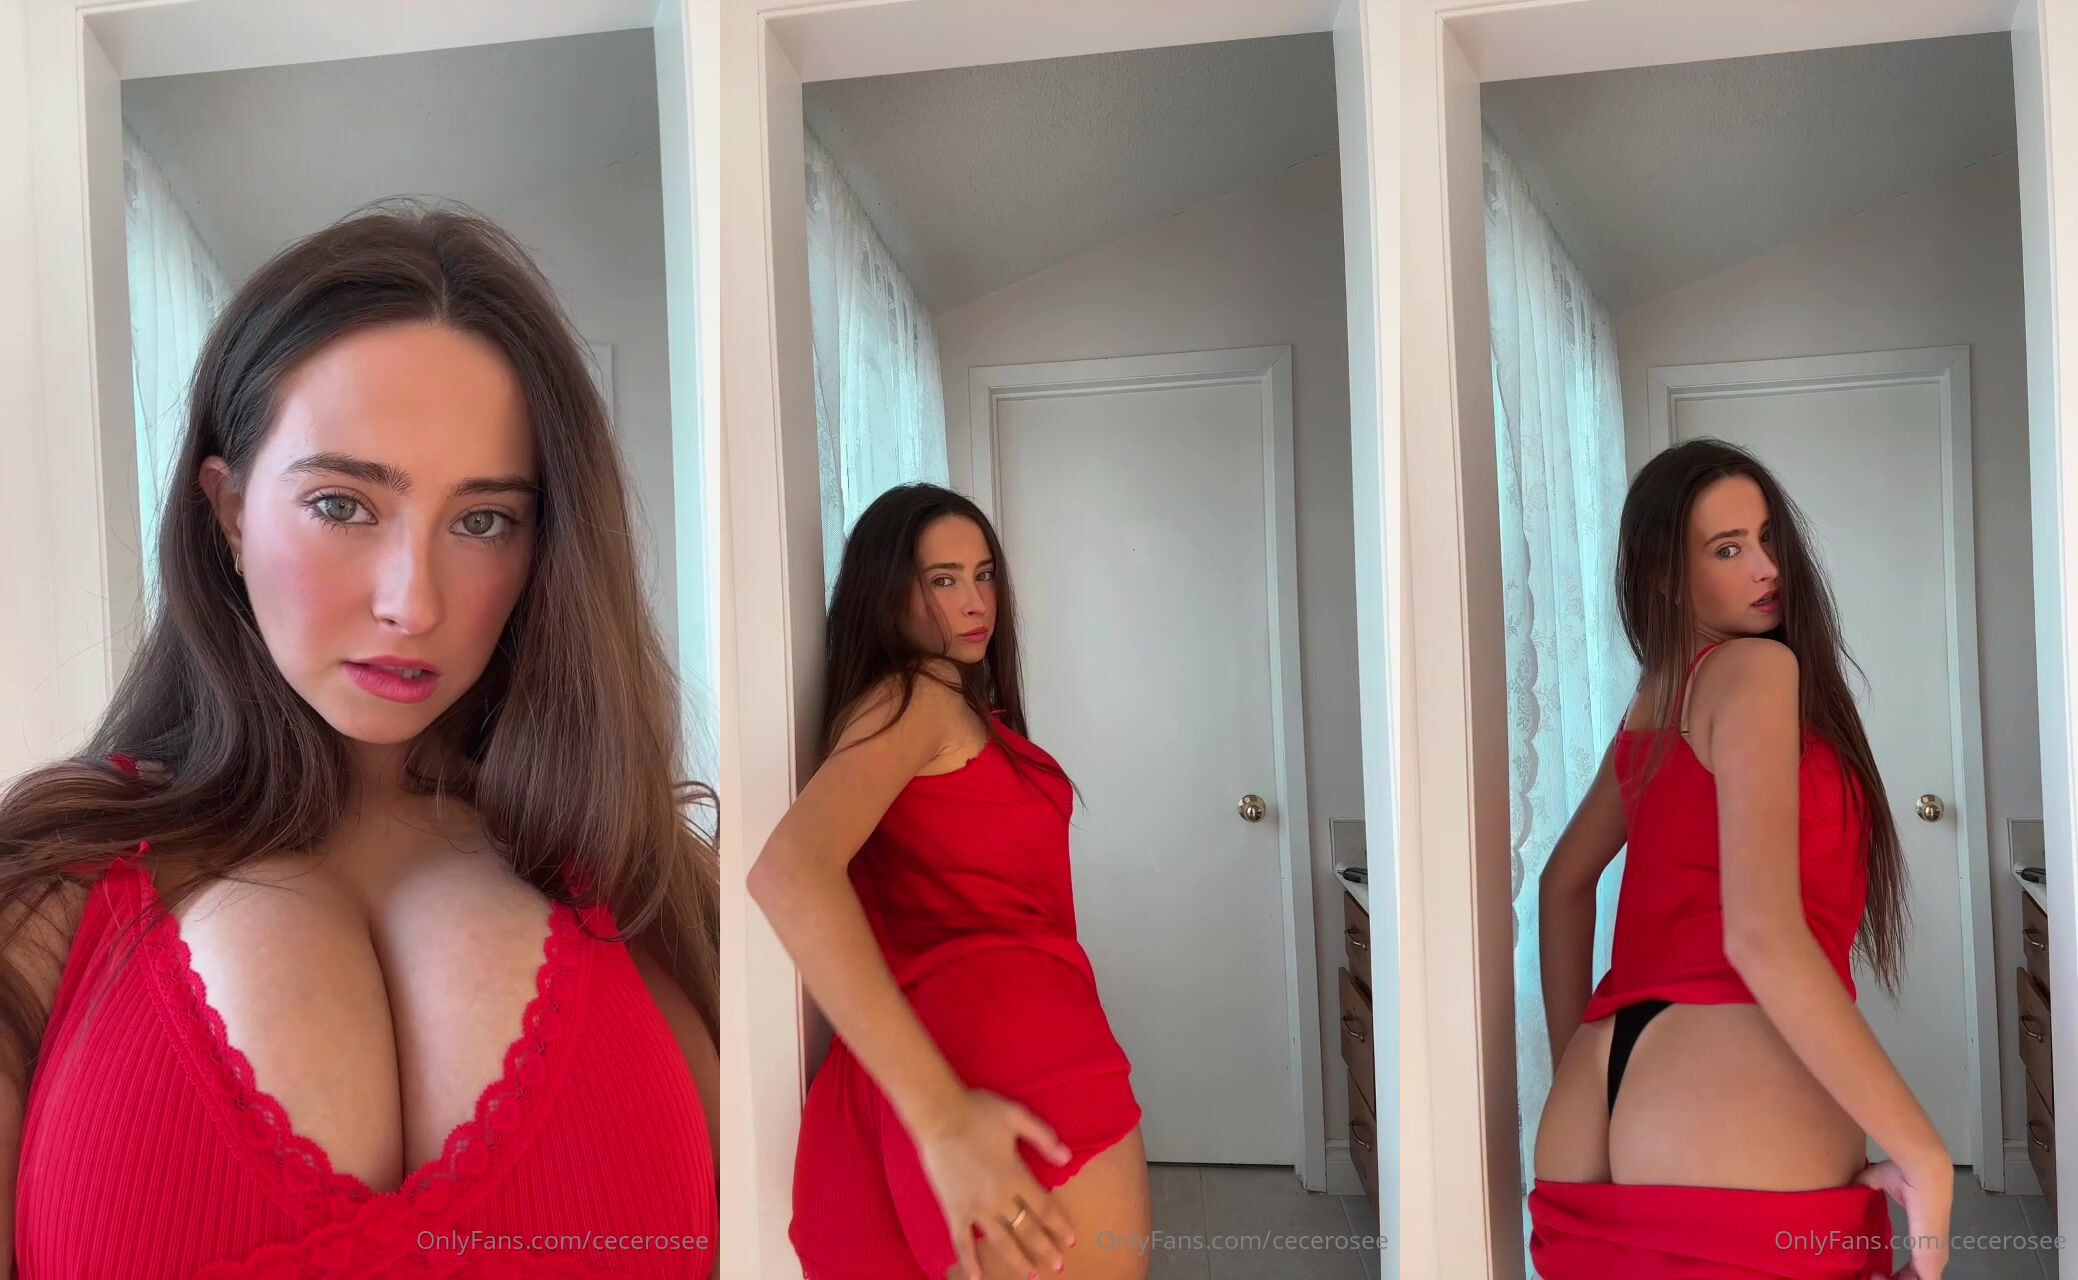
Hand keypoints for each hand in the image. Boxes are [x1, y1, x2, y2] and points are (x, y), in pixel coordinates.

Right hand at [912, 1088, 1078, 1279]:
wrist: (939, 1115)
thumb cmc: (979, 1112)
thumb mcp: (1018, 1117)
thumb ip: (1044, 1138)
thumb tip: (1067, 1157)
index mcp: (1016, 1176)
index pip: (1044, 1208)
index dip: (1059, 1226)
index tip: (1070, 1241)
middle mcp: (998, 1198)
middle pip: (1027, 1230)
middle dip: (1045, 1249)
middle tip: (1059, 1265)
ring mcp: (975, 1208)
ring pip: (1001, 1241)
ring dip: (1018, 1260)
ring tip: (1031, 1275)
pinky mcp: (953, 1210)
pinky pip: (962, 1242)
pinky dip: (970, 1262)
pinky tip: (977, 1278)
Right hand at [1855, 1154, 1951, 1278]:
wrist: (1924, 1175)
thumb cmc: (1905, 1175)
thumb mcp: (1877, 1181)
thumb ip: (1863, 1187)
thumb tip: (1846, 1189)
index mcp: (1926, 1239)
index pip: (1916, 1269)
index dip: (1896, 1275)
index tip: (1874, 1270)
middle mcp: (1932, 1254)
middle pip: (1915, 1279)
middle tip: (1869, 1275)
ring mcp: (1933, 1261)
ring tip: (1871, 1276)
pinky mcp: (1930, 1265)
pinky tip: (1876, 1278)